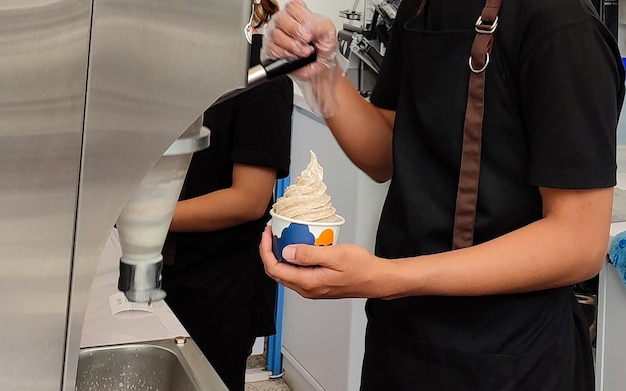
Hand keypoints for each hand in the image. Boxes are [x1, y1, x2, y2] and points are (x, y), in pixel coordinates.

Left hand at [259, 226, 393, 298]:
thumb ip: (309, 254)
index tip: (267, 233)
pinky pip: (297, 273)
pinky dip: (292, 259)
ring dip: (280, 255)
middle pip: (277, 272)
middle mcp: (307, 289)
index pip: (275, 268)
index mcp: (308, 282)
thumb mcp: (335, 255)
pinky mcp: (317, 285)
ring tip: (282, 237)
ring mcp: (312, 288)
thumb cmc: (362, 268)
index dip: (266, 250)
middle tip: (271, 233)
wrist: (377, 279)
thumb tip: (286, 252)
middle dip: (270, 251)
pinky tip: (298, 246)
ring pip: (287, 273)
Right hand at [261, 0, 345, 116]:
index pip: (293, 7)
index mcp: (298, 13)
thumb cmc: (322, 47)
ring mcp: (275, 34)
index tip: (309, 33)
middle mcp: (284, 21)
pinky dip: (285, 54)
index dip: (300, 19)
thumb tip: (309, 27)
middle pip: (281, 19)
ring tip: (304, 52)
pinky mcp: (270, 49)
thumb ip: (320, 25)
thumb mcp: (328, 32)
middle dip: (295, 33)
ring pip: (276, 35)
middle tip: (306, 42)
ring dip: (292, 46)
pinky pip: (272, 49)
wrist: (320, 66)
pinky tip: (294, 56)